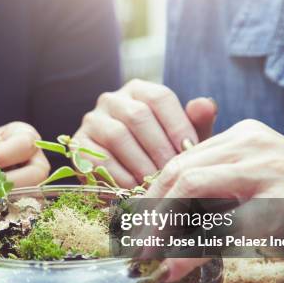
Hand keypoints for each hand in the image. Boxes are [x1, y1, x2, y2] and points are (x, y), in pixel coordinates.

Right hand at [74, 79, 216, 187]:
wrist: (129, 185)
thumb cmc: (160, 157)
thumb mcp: (180, 141)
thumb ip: (196, 123)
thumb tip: (205, 104)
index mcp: (139, 91)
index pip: (160, 97)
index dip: (178, 124)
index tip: (192, 151)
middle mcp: (111, 100)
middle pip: (138, 116)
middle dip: (159, 148)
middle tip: (174, 173)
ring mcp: (91, 121)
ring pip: (117, 135)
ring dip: (140, 163)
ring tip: (157, 184)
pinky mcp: (77, 145)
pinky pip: (98, 158)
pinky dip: (119, 177)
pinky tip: (135, 191)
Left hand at [148, 119, 283, 280]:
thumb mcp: (259, 179)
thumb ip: (218, 184)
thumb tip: (162, 216)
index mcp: (243, 135)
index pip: (181, 160)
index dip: (151, 194)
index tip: (136, 223)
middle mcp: (252, 144)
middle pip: (179, 170)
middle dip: (148, 210)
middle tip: (135, 244)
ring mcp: (269, 171)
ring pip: (191, 188)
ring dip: (161, 226)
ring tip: (148, 256)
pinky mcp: (283, 205)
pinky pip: (223, 227)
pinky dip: (191, 249)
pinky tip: (176, 267)